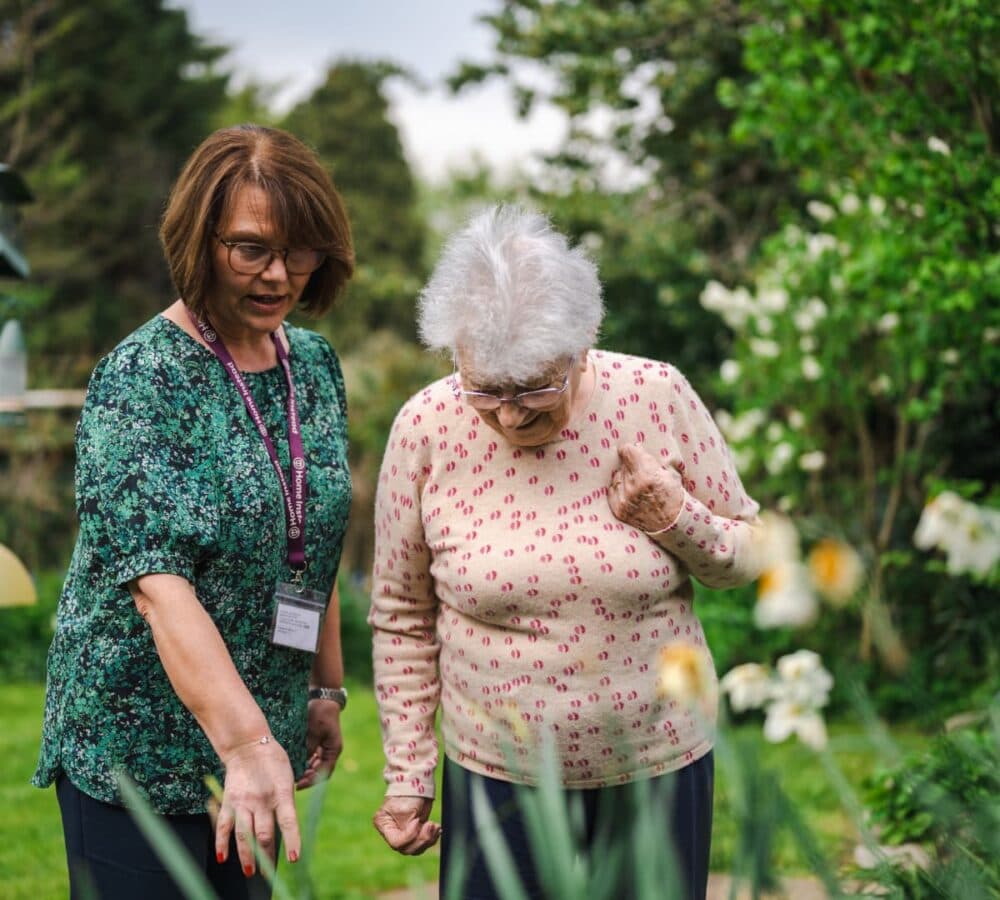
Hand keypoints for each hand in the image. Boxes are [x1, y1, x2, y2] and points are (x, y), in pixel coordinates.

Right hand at [215, 737, 300, 875]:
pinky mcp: (229, 801)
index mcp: (282, 793)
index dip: (292, 841)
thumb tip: (286, 830)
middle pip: (264, 834)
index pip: (288, 822)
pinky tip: (222, 857)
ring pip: (244, 834)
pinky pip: (224, 825)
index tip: (293, 859)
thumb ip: (285, 803)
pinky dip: (222, 842)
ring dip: (246, 855)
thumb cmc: (273, 763)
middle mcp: (262, 800)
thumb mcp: (288, 779)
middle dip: (266, 856)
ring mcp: (244, 802)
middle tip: (268, 874)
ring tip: (249, 872)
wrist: (248, 745)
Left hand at [296, 699, 343, 788]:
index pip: (324, 772)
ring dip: (305, 769)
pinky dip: (304, 760)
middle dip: (307, 776)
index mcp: (333, 750)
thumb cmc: (320, 713)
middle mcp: (330, 750)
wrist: (322, 697)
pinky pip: (311, 755)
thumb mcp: (314, 731)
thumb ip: (308, 748)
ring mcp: (324, 745)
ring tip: (292, 772)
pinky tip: (294, 761)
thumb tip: (300, 765)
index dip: (311, 781)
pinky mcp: (318, 740)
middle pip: (319, 770)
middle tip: (293, 780)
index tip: (298, 785)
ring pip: (315, 764)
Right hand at [373, 796, 440, 854]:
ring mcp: (404, 832)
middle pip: (407, 848)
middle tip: (430, 825)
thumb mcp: (405, 810)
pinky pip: (423, 843)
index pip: (396, 843)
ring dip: (428, 839)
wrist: (416, 780)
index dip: (409, 836)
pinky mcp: (415, 831)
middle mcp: (391, 832)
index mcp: (384, 825)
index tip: (417, 821)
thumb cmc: (407, 792)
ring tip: (435, 826)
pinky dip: (432, 837)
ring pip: (416, 848)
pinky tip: (436, 828)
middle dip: (421, 840)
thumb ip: (408, 828)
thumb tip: (415, 840)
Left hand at [608, 443, 684, 532]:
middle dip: (630, 465)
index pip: (627, 451)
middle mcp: (632, 486)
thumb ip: (651, 460)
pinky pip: (612, 491)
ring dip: (624, 478)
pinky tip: (631, 494)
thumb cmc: (673, 496)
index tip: (632, 451)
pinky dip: (620, 490)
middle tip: (640, 471)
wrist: (673, 523)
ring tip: (637, 485)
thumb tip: (636, 447)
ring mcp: (624, 499)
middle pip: (622, 464)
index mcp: (647, 474)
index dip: (630, 449)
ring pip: (616, 477)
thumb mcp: (669, 472)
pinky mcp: (618, 509)